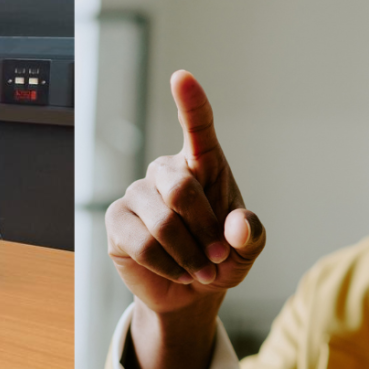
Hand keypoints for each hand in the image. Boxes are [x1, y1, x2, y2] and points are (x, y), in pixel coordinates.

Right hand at [106, 70, 265, 313]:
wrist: (191, 291)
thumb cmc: (221, 256)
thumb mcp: (247, 248)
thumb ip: (251, 235)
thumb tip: (237, 226)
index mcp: (202, 164)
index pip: (197, 126)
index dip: (190, 102)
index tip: (182, 77)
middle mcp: (166, 171)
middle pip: (180, 189)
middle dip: (204, 231)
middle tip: (218, 257)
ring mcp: (138, 193)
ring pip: (161, 222)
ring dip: (188, 255)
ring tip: (201, 271)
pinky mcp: (118, 220)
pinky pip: (142, 244)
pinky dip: (168, 266)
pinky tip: (177, 272)